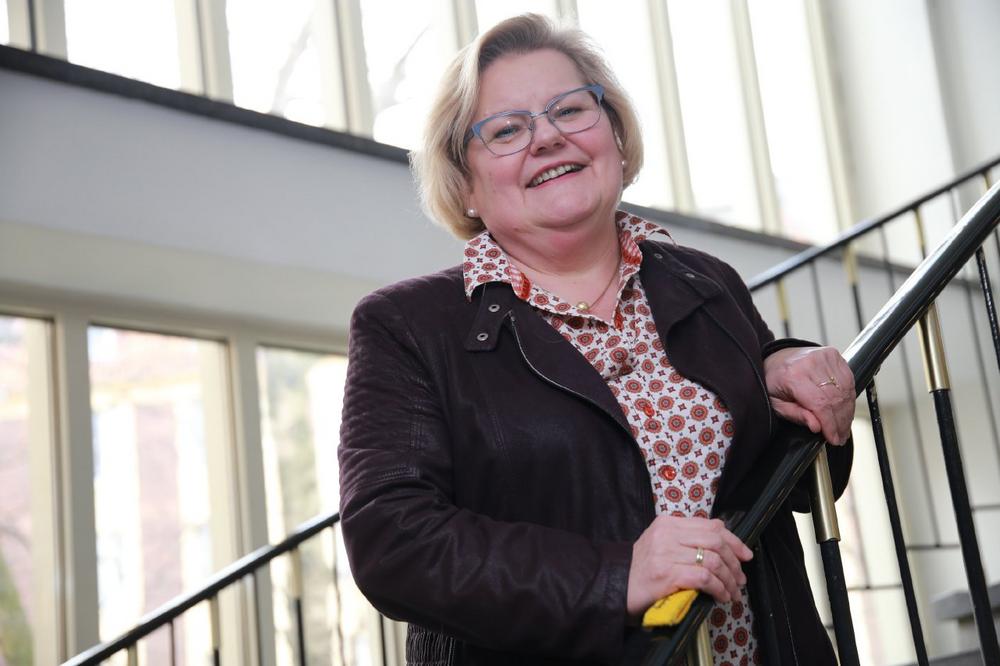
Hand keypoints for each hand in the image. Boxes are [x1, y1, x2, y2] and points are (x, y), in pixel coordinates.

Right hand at [626, 516, 752, 615]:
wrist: (614, 586)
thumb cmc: (640, 569)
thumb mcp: (661, 545)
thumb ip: (686, 539)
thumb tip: (722, 540)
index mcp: (667, 523)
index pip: (710, 526)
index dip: (734, 540)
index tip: (745, 555)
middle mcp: (667, 534)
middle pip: (715, 541)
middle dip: (734, 562)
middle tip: (740, 579)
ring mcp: (666, 553)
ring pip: (712, 561)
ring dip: (729, 579)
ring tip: (732, 592)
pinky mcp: (667, 574)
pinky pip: (704, 578)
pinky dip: (718, 589)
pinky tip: (721, 596)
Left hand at [763, 346, 854, 444]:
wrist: (776, 358)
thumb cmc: (774, 381)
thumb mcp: (776, 403)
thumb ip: (795, 415)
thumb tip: (816, 426)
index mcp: (793, 375)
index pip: (820, 404)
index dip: (830, 424)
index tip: (834, 438)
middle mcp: (810, 363)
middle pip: (835, 399)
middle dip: (840, 422)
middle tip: (840, 437)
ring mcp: (823, 356)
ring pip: (845, 391)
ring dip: (847, 412)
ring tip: (843, 427)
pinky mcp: (833, 354)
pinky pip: (849, 380)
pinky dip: (849, 398)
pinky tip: (845, 410)